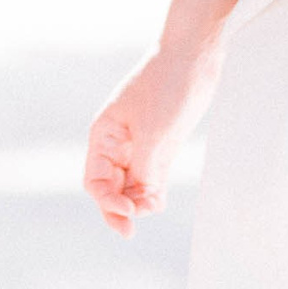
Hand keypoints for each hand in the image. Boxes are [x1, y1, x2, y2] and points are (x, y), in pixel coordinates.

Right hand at [84, 45, 220, 235]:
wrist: (192, 56)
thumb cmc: (166, 86)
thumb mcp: (152, 130)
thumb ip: (143, 167)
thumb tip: (139, 198)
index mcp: (104, 135)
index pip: (95, 180)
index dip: (106, 201)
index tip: (128, 211)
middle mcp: (117, 144)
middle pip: (109, 188)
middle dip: (117, 209)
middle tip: (129, 232)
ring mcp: (139, 146)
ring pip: (130, 186)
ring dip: (137, 203)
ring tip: (152, 209)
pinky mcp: (160, 146)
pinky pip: (150, 179)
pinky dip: (152, 194)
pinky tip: (157, 203)